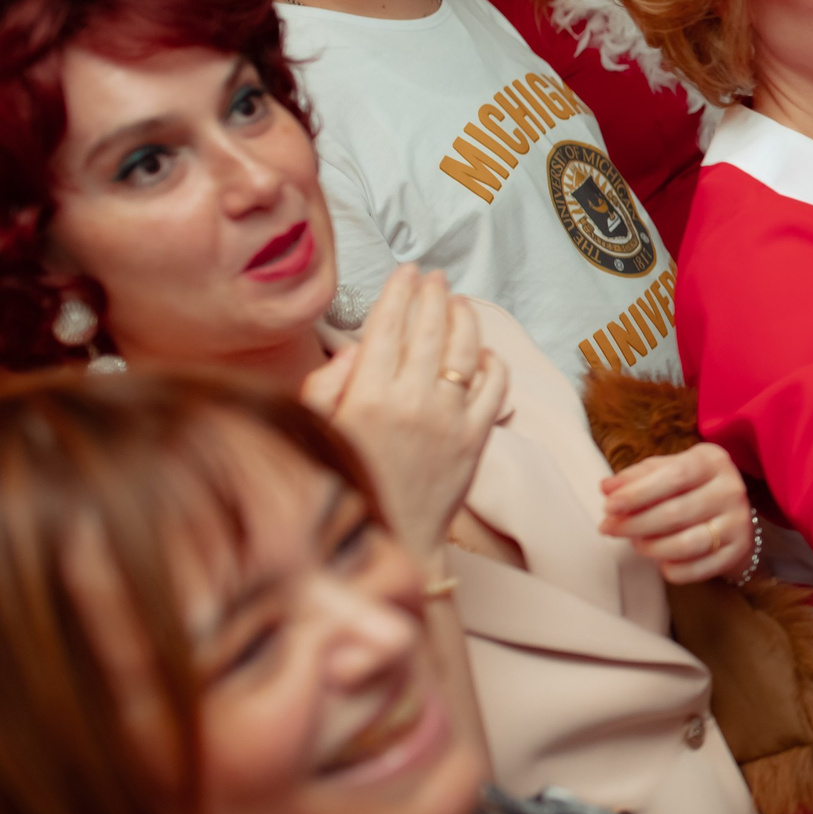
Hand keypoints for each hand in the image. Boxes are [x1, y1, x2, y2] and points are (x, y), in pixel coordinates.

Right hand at [301, 265, 507, 562]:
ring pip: (465, 349)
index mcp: (366, 396)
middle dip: (434, 294)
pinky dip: (492, 363)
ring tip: (459, 303)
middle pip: (430, 328)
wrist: (387, 541)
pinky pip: (494, 387)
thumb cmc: (343, 483)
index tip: (406, 272)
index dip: (399, 292)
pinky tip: (484, 353)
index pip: (387, 326)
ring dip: (464, 318)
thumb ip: (327, 384)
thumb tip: (357, 347)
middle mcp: (411, 402)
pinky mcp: (477, 439)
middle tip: (436, 277)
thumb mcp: (316, 432)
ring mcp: (449, 420)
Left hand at [599, 441, 754, 584]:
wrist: (730, 514)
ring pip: (686, 544)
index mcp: (712, 462)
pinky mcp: (738, 551)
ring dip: (650, 547)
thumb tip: (607, 487)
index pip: (675, 476)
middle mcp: (731, 490)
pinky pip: (696, 569)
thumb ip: (635, 477)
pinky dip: (671, 569)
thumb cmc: (688, 488)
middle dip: (634, 524)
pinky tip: (661, 561)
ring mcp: (738, 523)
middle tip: (608, 528)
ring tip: (635, 543)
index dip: (639, 493)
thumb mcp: (665, 472)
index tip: (609, 506)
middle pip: (676, 513)